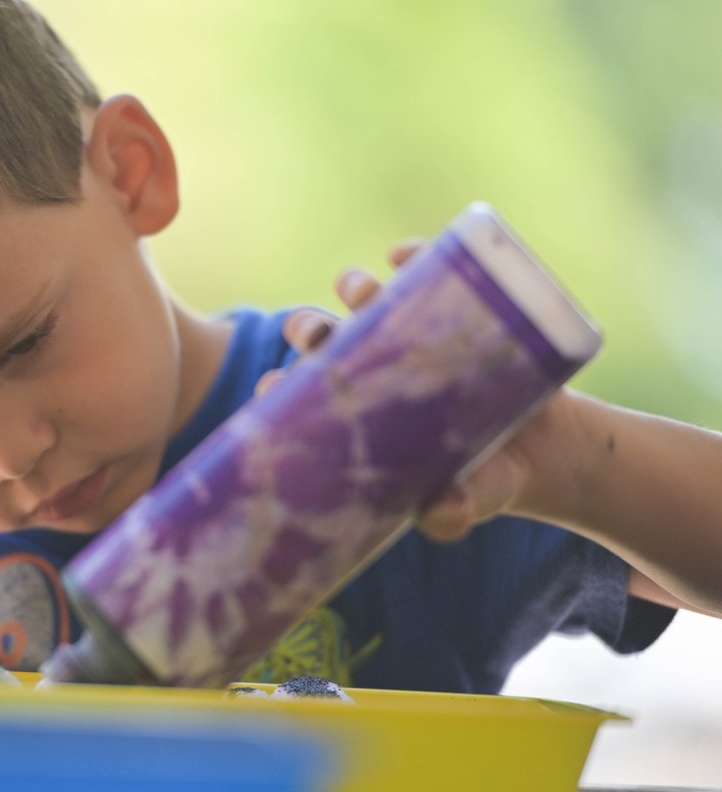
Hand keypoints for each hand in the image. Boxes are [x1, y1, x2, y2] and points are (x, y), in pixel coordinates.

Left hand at [262, 239, 571, 543]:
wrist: (546, 449)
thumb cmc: (484, 480)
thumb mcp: (470, 500)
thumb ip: (451, 514)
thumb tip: (442, 510)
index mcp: (355, 411)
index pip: (298, 396)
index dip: (277, 390)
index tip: (268, 389)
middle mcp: (372, 364)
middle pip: (322, 337)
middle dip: (309, 329)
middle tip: (314, 336)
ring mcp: (411, 330)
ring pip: (366, 298)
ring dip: (356, 288)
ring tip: (362, 292)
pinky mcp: (455, 304)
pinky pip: (427, 270)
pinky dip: (414, 256)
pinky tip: (406, 254)